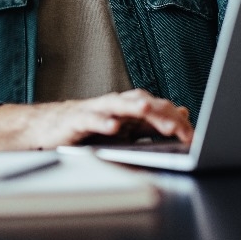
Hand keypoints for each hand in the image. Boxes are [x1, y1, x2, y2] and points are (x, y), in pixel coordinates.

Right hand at [0, 89, 193, 151]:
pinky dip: (102, 122)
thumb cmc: (88, 128)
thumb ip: (153, 122)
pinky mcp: (76, 120)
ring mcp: (95, 110)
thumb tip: (182, 113)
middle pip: (142, 103)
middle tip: (179, 127)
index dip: (175, 121)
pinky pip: (91, 120)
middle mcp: (114, 105)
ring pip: (118, 105)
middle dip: (160, 114)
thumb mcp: (125, 128)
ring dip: (133, 107)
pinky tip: (113, 128)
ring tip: (147, 111)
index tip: (192, 136)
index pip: (158, 109)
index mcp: (128, 107)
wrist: (48, 128)